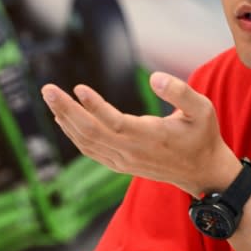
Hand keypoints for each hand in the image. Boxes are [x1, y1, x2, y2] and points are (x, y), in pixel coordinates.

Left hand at [41, 72, 240, 196]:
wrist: (202, 173)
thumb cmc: (203, 136)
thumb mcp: (203, 109)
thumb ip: (180, 91)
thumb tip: (154, 77)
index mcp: (151, 137)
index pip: (114, 123)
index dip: (94, 107)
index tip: (78, 88)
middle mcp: (132, 152)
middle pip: (91, 132)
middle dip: (66, 110)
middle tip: (47, 89)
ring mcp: (123, 161)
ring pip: (86, 142)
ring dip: (65, 120)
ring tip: (51, 97)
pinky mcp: (120, 164)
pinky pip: (91, 150)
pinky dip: (73, 135)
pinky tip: (64, 119)